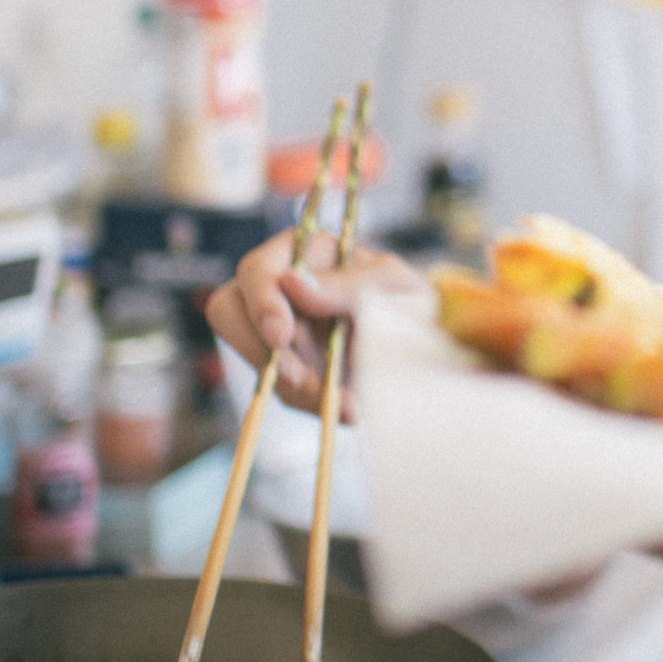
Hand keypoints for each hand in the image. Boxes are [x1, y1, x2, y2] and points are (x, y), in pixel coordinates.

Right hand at [205, 228, 422, 422]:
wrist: (434, 350)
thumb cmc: (415, 302)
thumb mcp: (394, 286)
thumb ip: (348, 283)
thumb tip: (291, 281)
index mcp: (304, 253)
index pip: (257, 269)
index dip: (261, 302)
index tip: (281, 337)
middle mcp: (281, 289)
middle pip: (228, 310)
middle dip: (255, 348)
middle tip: (296, 379)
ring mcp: (281, 331)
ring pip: (252, 357)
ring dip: (287, 384)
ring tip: (338, 400)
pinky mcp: (290, 368)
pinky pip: (279, 389)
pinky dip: (309, 403)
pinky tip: (347, 407)